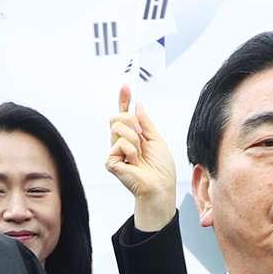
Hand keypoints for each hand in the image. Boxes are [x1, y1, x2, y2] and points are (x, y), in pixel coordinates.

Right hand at [107, 83, 180, 231]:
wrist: (160, 187)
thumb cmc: (161, 170)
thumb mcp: (157, 140)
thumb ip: (146, 122)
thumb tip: (138, 105)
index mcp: (134, 137)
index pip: (125, 115)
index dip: (124, 100)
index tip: (126, 86)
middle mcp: (122, 143)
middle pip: (117, 117)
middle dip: (130, 120)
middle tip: (141, 133)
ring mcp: (115, 152)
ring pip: (118, 127)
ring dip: (134, 138)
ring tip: (140, 154)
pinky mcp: (111, 162)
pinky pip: (119, 143)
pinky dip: (131, 151)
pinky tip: (134, 163)